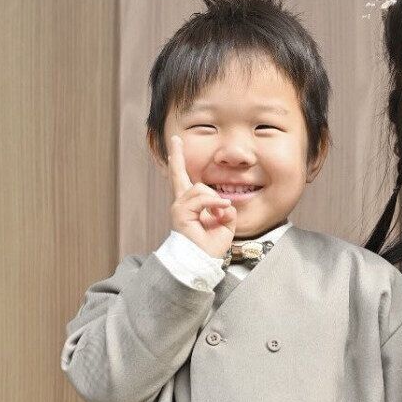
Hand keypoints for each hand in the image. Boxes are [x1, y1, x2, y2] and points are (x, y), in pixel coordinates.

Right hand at [167, 135, 235, 258]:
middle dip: (178, 156)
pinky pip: (201, 198)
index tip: (176, 145)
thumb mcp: (225, 224)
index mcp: (192, 206)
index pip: (184, 181)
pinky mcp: (181, 213)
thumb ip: (225, 209)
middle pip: (180, 176)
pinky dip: (213, 202)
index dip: (180, 162)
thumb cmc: (212, 247)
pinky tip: (219, 210)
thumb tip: (225, 201)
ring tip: (220, 214)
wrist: (203, 261)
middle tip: (176, 140)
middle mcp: (182, 204)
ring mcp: (180, 208)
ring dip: (215, 199)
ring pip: (199, 188)